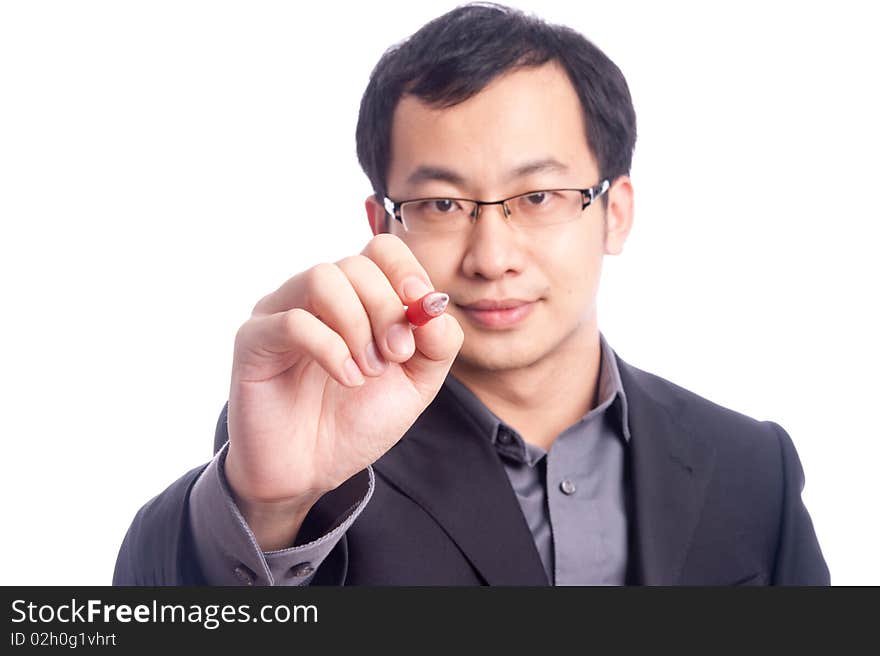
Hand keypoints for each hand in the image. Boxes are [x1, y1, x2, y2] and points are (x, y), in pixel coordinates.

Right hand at [224, 234, 463, 546]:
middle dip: (387, 309)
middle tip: (396, 356)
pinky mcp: (253, 340)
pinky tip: (347, 379)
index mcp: (354, 297)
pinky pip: (293, 322)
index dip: (406, 272)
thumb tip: (435, 306)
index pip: (381, 250)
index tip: (420, 312)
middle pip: (356, 265)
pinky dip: (331, 349)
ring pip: (323, 279)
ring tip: (368, 370)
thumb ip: (437, 344)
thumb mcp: (415, 385)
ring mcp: (279, 312)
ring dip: (358, 325)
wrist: (308, 471)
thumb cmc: (355, 421)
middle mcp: (314, 296)